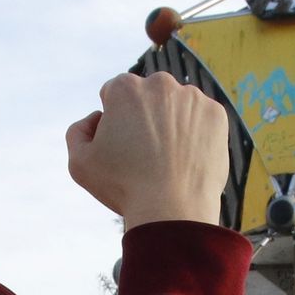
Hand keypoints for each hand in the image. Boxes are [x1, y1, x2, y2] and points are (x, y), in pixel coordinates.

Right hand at [64, 72, 227, 229]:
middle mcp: (160, 84)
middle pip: (147, 95)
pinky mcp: (216, 115)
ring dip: (170, 123)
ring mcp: (192, 98)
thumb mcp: (79, 163)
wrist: (173, 211)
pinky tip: (186, 158)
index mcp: (125, 88)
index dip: (114, 121)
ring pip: (176, 105)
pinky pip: (201, 119)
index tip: (121, 146)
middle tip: (145, 153)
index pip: (115, 94)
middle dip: (143, 116)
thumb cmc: (123, 188)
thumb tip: (95, 118)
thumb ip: (77, 132)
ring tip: (167, 159)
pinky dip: (195, 133)